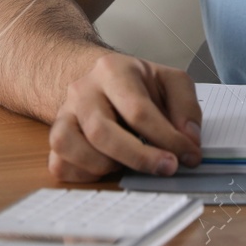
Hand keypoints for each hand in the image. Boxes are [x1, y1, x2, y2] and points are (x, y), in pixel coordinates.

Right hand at [48, 52, 202, 181]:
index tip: (189, 155)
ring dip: (106, 166)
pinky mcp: (55, 137)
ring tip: (128, 164)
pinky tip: (107, 168)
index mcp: (113, 70)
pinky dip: (84, 175)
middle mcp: (82, 90)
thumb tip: (189, 140)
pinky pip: (60, 164)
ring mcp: (64, 114)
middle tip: (167, 168)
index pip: (138, 109)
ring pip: (71, 147)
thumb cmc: (137, 85)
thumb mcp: (169, 82)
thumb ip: (186, 106)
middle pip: (102, 132)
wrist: (99, 81)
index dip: (167, 138)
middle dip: (139, 158)